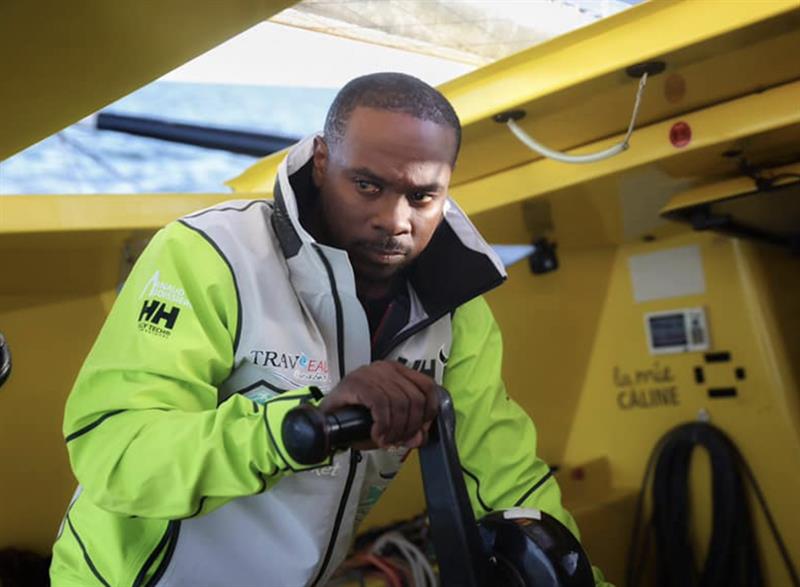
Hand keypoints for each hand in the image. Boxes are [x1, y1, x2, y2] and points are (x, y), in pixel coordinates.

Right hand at [320, 361, 437, 449]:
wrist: (325, 419)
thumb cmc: (356, 418)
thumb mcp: (389, 424)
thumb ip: (407, 430)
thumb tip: (421, 437)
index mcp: (398, 372)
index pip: (428, 387)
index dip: (429, 412)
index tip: (420, 430)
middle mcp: (386, 368)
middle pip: (415, 398)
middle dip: (409, 426)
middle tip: (397, 440)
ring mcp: (371, 373)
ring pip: (400, 403)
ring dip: (395, 429)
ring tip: (386, 440)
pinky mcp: (358, 382)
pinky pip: (381, 404)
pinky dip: (383, 425)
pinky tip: (377, 435)